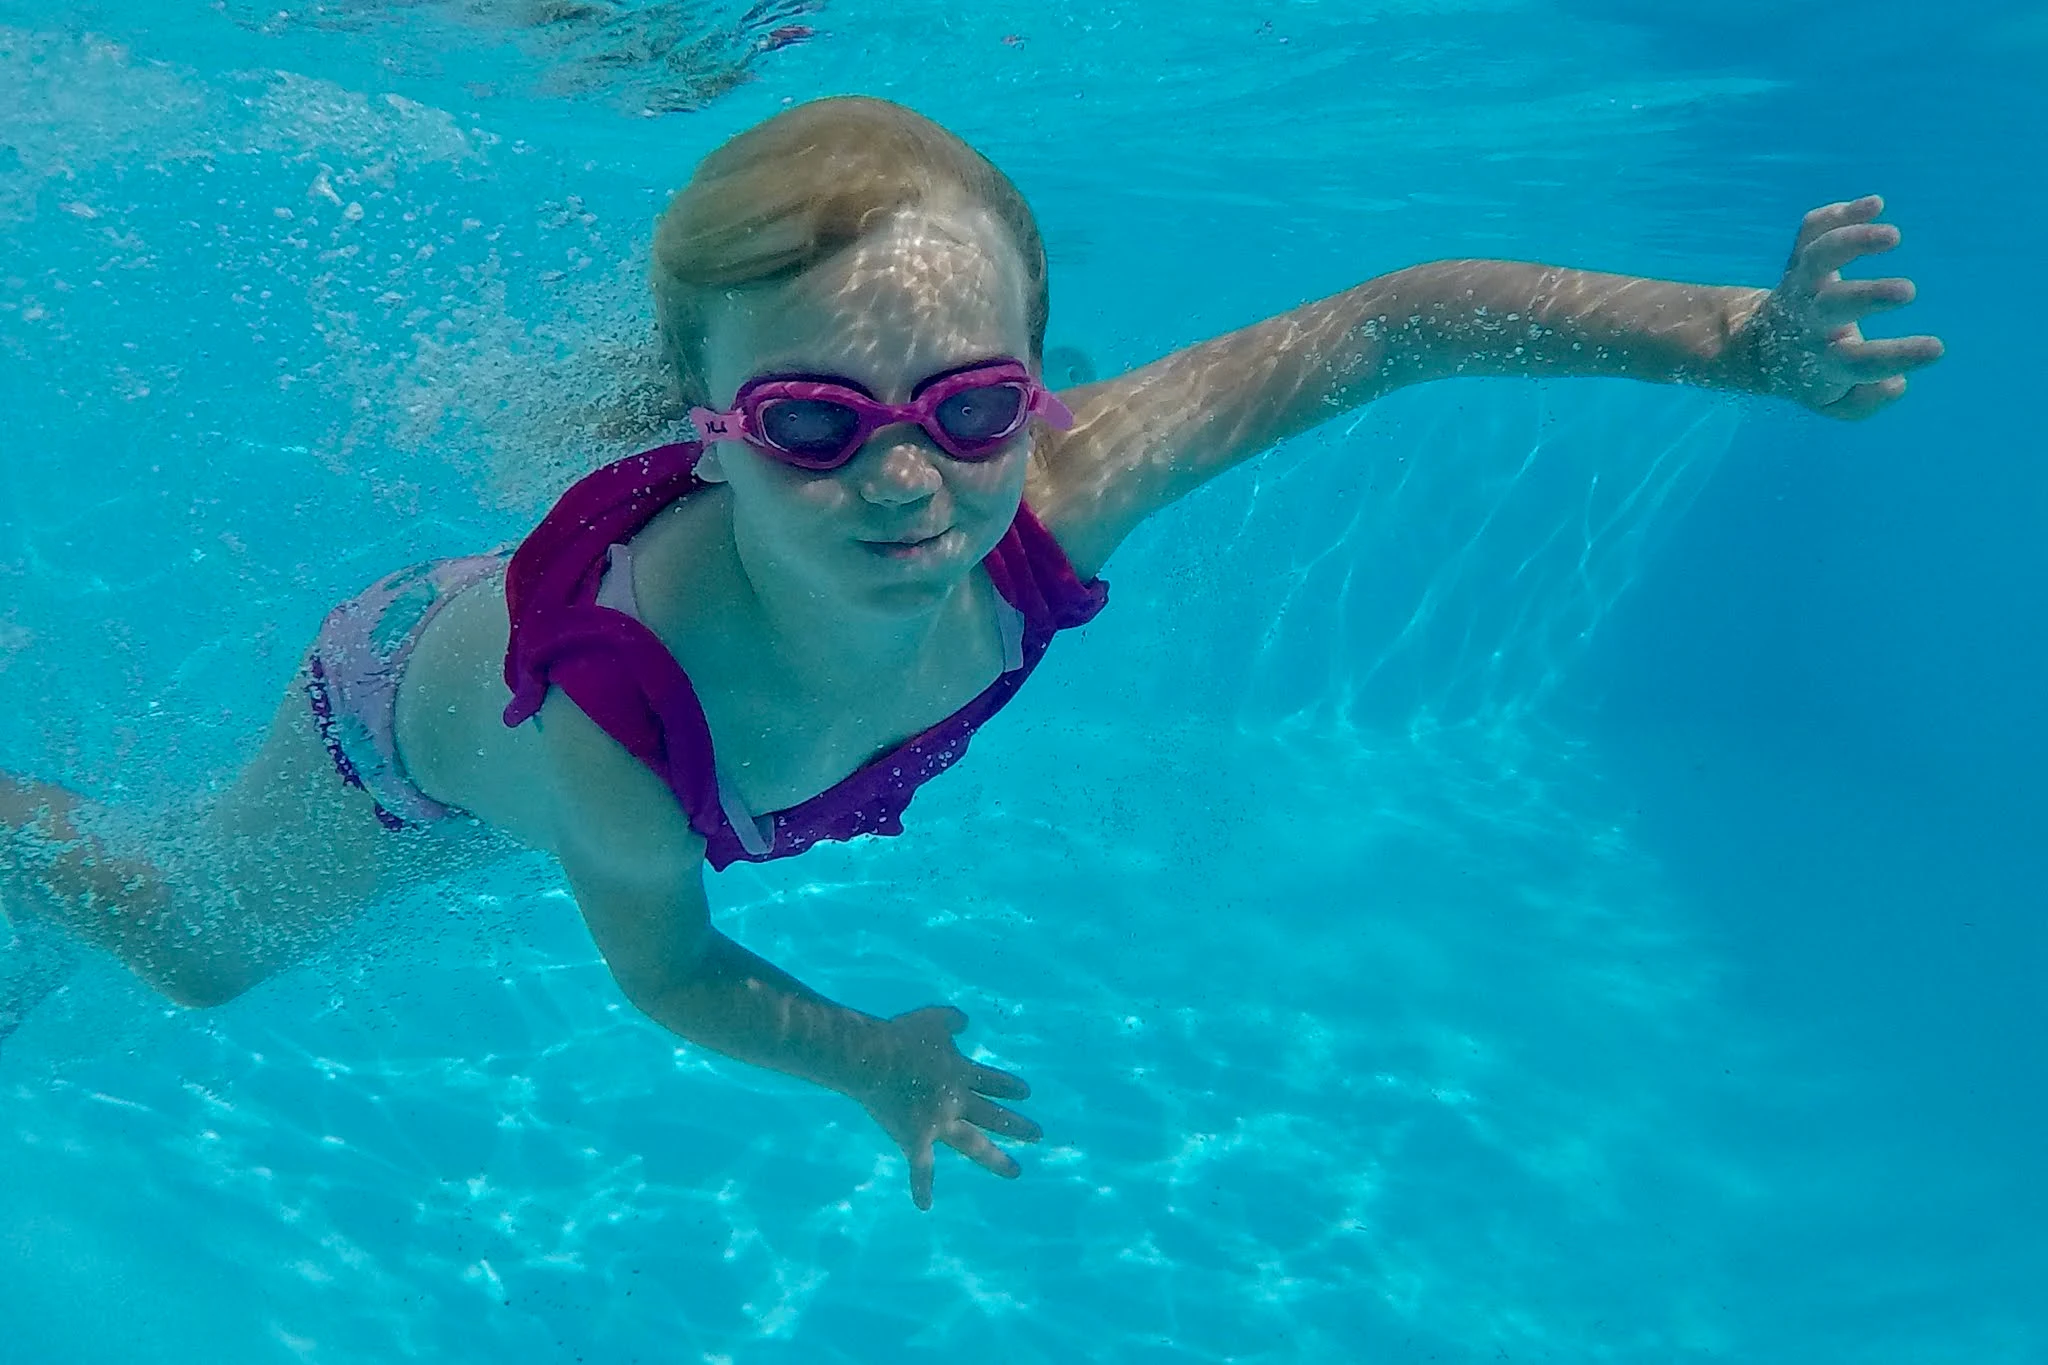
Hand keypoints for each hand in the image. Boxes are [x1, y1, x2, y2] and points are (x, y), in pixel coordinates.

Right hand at [850, 1005, 1040, 1209]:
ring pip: (974, 1144)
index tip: (1026, 1093)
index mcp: (961, 1072)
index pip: (993, 1082)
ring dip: (996, 1159)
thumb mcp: (932, 1019)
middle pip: (993, 1116)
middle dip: (1017, 1125)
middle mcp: (957, 1101)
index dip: (1011, 1087)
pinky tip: (925, 1206)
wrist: (874, 1059)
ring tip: (1016, 1172)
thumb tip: (966, 1021)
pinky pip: (920, 1167)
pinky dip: (921, 1186)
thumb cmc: (901, 1037)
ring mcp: (939, 1123)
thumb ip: (953, 1019)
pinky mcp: (915, 1139)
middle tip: (1038, 1135)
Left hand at [1737, 196, 1942, 418]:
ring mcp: (1802, 288)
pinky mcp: (1799, 262)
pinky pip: (1810, 234)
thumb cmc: (1814, 376)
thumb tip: (1896, 383)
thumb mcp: (1836, 403)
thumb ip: (1864, 402)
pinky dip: (1837, 215)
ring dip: (1852, 242)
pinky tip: (1875, 205)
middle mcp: (1810, 321)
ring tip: (1892, 235)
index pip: (1861, 363)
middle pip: (1834, 306)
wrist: (1757, 351)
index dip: (1896, 356)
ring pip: (1818, 259)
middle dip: (1869, 297)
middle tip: (1908, 292)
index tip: (1937, 348)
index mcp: (1824, 361)